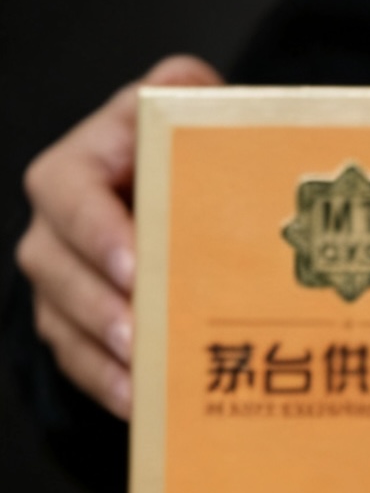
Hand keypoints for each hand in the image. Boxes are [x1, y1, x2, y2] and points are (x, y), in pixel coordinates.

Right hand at [17, 53, 221, 417]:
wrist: (181, 202)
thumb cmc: (185, 157)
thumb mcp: (184, 113)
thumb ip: (184, 94)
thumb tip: (188, 85)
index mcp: (81, 166)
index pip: (68, 191)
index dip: (96, 229)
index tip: (133, 263)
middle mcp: (58, 223)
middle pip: (57, 265)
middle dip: (98, 303)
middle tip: (141, 333)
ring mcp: (63, 279)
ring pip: (63, 318)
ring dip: (104, 351)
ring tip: (146, 371)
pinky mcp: (74, 326)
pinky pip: (78, 362)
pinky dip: (110, 386)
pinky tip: (144, 407)